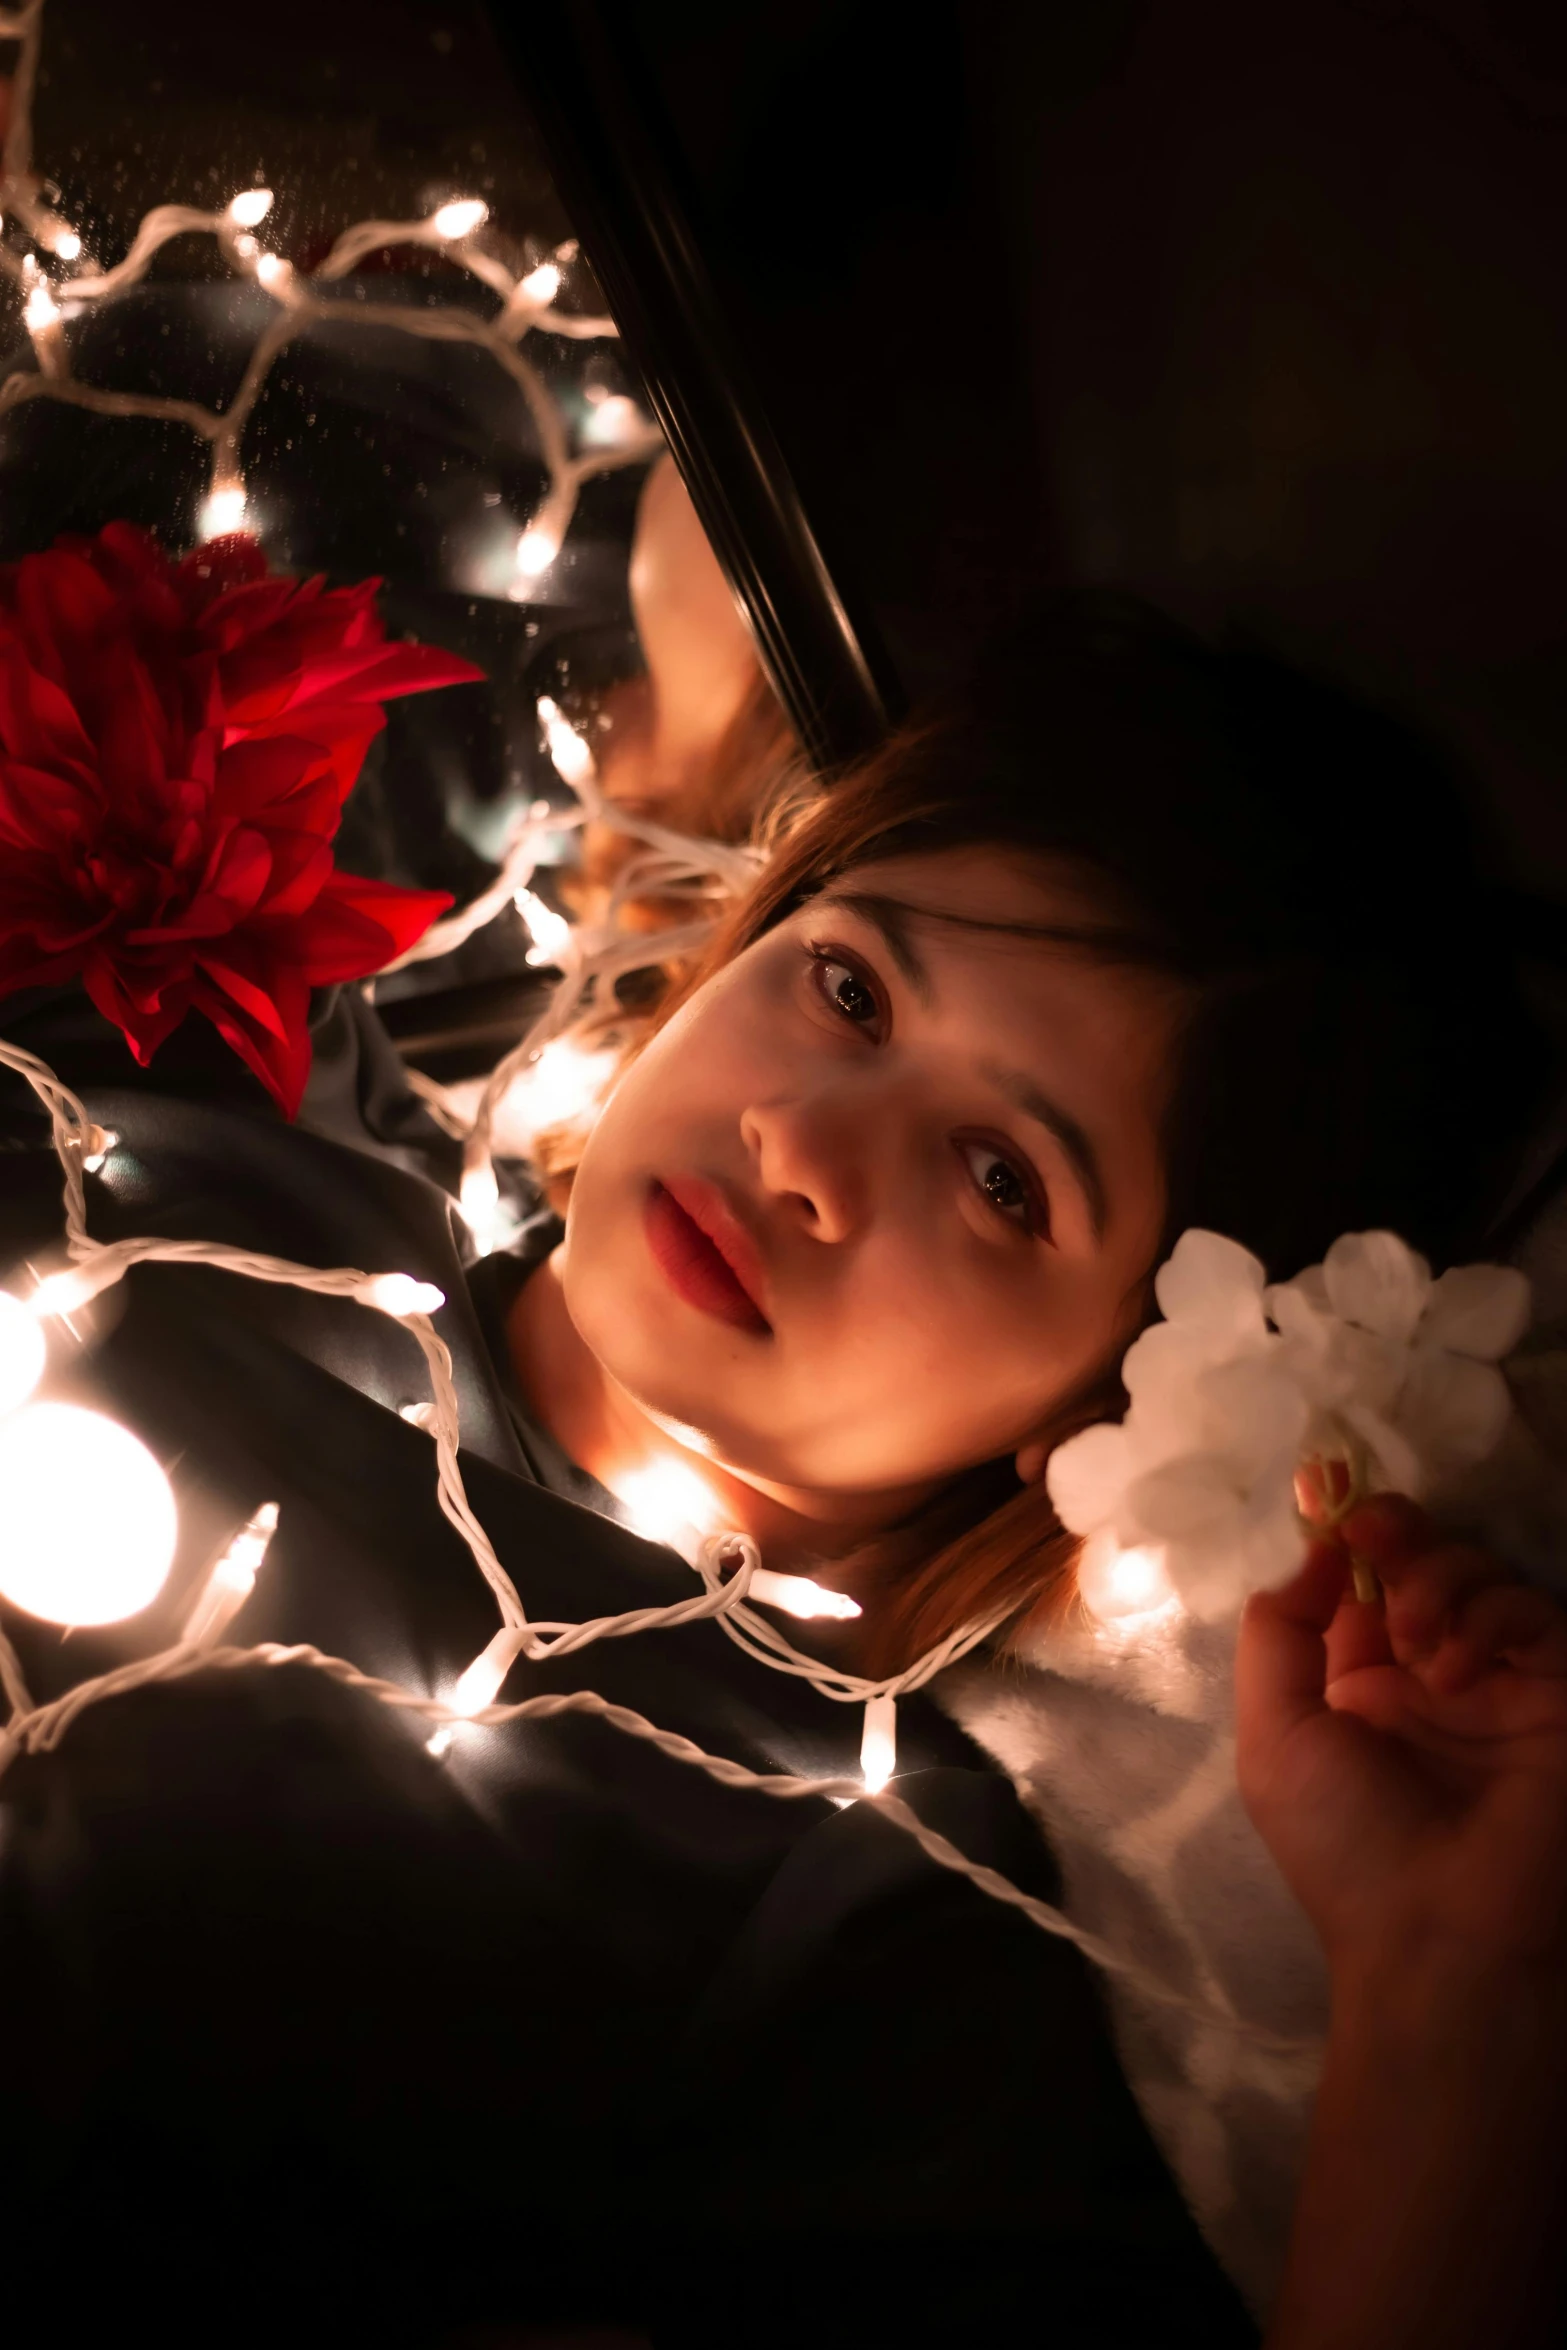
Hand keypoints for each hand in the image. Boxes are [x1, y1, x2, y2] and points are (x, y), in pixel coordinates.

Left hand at [1236, 1495, 1566, 1985]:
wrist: (1444, 1937)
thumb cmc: (1345, 1845)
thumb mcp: (1274, 1735)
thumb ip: (1280, 1631)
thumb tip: (1313, 1549)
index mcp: (1356, 1685)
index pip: (1355, 1583)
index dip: (1340, 1538)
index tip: (1324, 1498)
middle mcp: (1427, 1676)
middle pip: (1419, 1562)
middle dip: (1393, 1534)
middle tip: (1370, 1534)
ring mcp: (1494, 1684)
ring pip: (1477, 1574)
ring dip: (1437, 1576)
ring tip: (1414, 1631)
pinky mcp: (1555, 1693)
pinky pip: (1532, 1614)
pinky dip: (1490, 1614)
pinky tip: (1457, 1661)